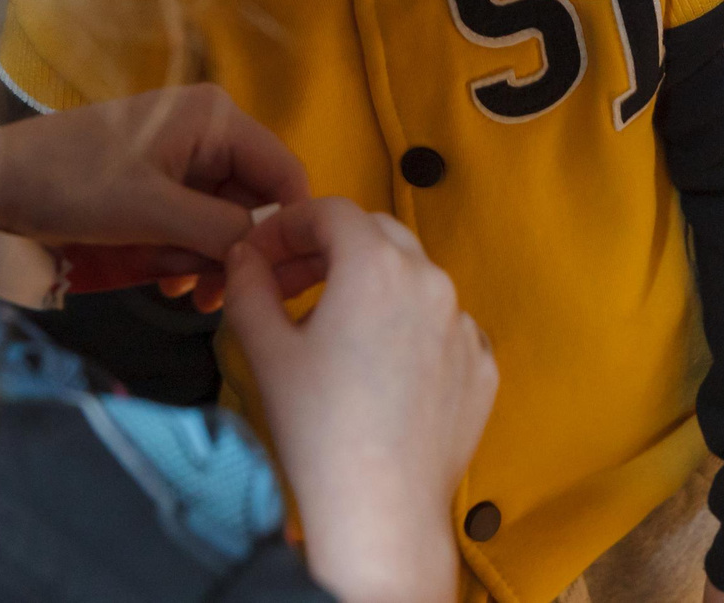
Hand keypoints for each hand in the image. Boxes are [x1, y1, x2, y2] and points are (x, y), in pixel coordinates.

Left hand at [0, 85, 310, 305]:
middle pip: (254, 199)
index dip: (285, 227)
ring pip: (223, 217)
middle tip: (207, 295)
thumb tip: (264, 253)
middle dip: (235, 250)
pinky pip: (192, 220)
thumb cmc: (71, 184)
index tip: (269, 280)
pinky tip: (165, 278)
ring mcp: (180, 156)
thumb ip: (219, 230)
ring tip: (179, 290)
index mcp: (216, 119)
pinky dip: (184, 252)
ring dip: (206, 258)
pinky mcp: (155, 181)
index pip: (285, 173)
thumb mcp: (150, 211)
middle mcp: (207, 130)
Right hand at [225, 198, 496, 602]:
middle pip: (377, 235)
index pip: (330, 211)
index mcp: (377, 266)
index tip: (262, 253)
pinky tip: (377, 368)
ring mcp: (463, 325)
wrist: (379, 511)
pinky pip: (442, 327)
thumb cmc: (320, 433)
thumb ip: (249, 285)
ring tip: (330, 327)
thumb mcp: (265, 349)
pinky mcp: (480, 366)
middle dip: (328, 248)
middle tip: (288, 281)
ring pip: (413, 279)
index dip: (288, 226)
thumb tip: (244, 256)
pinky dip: (408, 330)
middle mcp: (431, 283)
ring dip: (370, 286)